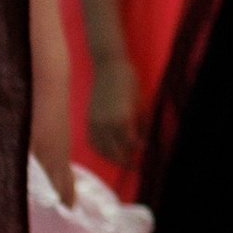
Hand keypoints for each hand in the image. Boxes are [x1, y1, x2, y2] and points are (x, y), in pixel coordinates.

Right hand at [87, 53, 141, 170]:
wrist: (108, 66)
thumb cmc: (129, 82)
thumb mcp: (141, 104)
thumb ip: (142, 125)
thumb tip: (143, 143)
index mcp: (122, 120)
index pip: (129, 146)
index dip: (137, 153)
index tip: (144, 157)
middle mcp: (106, 124)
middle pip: (114, 152)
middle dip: (125, 161)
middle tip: (135, 166)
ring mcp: (95, 123)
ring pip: (102, 149)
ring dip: (112, 158)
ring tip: (122, 161)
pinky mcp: (88, 120)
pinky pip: (93, 141)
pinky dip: (100, 150)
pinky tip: (108, 151)